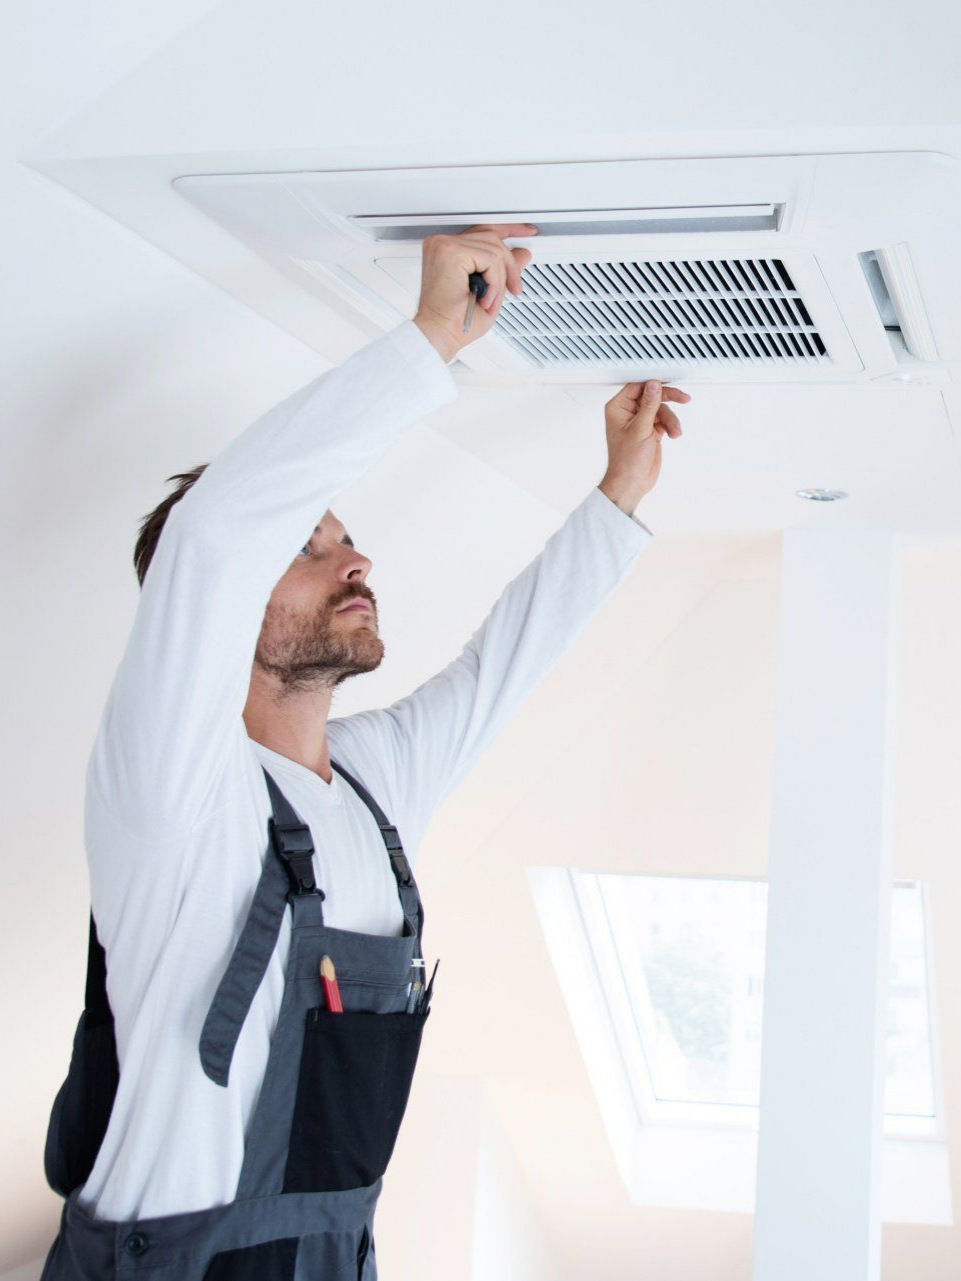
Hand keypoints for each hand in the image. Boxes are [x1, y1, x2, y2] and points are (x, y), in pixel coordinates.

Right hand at [413, 223, 538, 360]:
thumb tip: (523, 253)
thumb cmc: (456, 322)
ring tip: (489, 300)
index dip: (508, 230)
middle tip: (514, 287)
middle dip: (509, 265)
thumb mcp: (489, 292)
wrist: (439, 336)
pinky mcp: (451, 252)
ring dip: (500, 280)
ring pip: (494, 249)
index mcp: (447, 251)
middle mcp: (442, 244)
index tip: (527, 232)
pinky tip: (484, 299)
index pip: (482, 231)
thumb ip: (503, 270)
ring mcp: (445, 245)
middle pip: (492, 237)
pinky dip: (495, 282)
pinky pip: (491, 259)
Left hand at [599, 380, 690, 513]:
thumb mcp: (640, 428)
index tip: (667, 385)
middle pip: (652, 396)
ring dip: (671, 419)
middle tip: (683, 398)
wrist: (632, 482)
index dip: (653, 385)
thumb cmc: (627, 461)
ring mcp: (640, 421)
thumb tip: (653, 386)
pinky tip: (673, 434)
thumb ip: (648, 405)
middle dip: (668, 400)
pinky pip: (665, 420)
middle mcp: (628, 413)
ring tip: (674, 431)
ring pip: (661, 409)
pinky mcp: (650, 430)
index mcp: (618, 408)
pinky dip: (671, 426)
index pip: (637, 387)